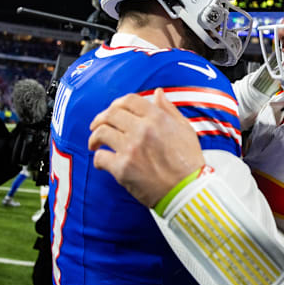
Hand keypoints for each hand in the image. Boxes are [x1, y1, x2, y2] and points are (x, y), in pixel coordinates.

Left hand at [88, 88, 203, 206]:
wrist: (188, 190)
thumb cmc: (189, 162)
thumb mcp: (185, 129)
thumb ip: (169, 110)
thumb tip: (158, 93)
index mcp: (157, 118)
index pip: (129, 100)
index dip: (117, 103)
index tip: (113, 111)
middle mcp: (142, 130)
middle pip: (111, 114)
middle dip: (100, 119)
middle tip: (96, 126)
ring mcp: (131, 148)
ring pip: (101, 133)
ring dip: (94, 137)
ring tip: (95, 143)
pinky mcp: (123, 168)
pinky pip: (101, 157)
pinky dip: (98, 159)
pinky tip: (102, 162)